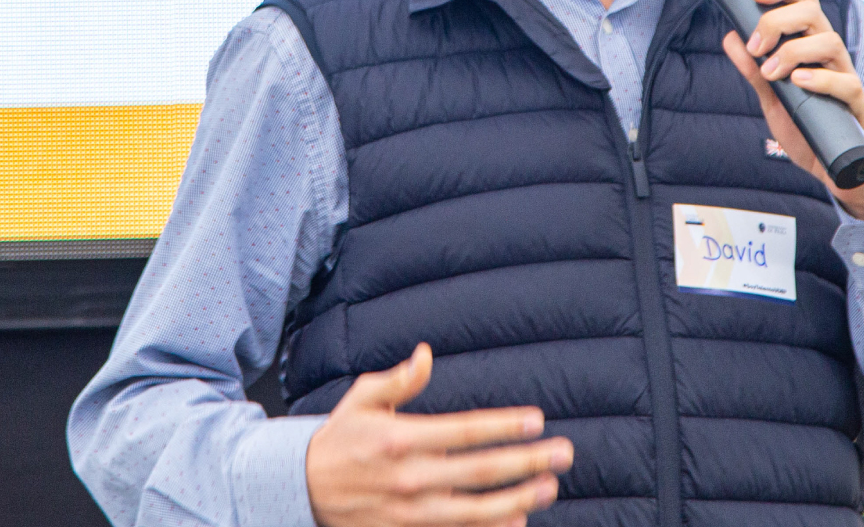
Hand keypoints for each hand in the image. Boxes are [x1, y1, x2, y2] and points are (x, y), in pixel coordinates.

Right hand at [305, 342, 572, 526]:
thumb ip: (399, 380)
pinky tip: (517, 521)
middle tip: (563, 454)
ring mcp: (408, 512)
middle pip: (479, 472)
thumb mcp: (363, 400)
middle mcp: (408, 477)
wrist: (299, 489)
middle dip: (525, 463)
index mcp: (401, 438)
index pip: (464, 431)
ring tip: (549, 489)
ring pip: (473, 511)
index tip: (537, 420)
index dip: (503, 426)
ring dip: (516, 500)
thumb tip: (426, 353)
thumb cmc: (340, 438)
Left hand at [722, 0, 863, 219]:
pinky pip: (847, 83)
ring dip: (795, 51)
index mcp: (811, 46)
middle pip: (814, 13)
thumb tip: (730, 37)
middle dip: (779, 20)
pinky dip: (821, 79)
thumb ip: (753, 71)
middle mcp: (830, 56)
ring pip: (831, 42)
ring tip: (771, 72)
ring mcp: (846, 78)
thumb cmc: (806, 127)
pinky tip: (798, 81)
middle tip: (756, 45)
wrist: (833, 168)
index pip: (804, 2)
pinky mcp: (857, 106)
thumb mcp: (772, 98)